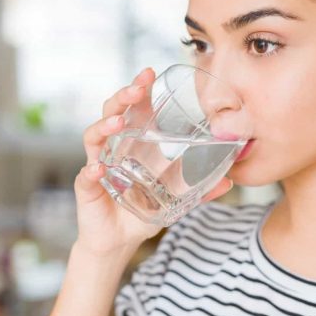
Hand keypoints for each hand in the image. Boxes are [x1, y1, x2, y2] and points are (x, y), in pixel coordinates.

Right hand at [73, 68, 233, 254]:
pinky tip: (98, 170)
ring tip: (118, 123)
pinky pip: (85, 177)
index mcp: (132, 144)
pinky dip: (90, 172)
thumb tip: (230, 181)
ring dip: (104, 126)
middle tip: (137, 88)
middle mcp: (112, 149)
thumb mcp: (175, 199)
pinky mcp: (88, 189)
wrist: (119, 241)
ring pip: (94, 137)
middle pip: (112, 113)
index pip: (133, 109)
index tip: (149, 73)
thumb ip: (200, 190)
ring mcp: (97, 166)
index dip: (138, 89)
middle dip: (123, 97)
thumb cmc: (142, 212)